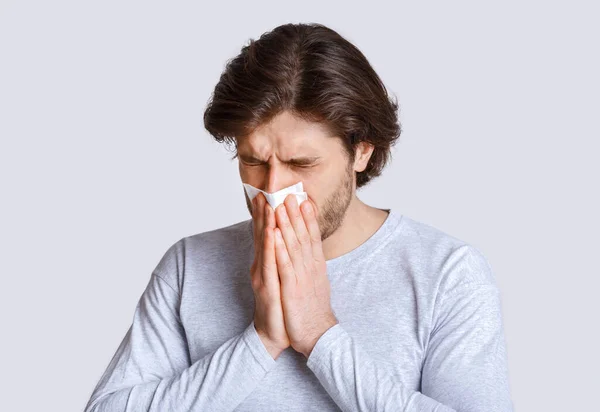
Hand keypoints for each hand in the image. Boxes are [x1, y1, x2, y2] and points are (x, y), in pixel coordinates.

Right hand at [250, 193, 289, 359]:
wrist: (276, 334)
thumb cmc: (281, 304)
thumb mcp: (282, 276)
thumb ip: (281, 257)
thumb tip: (285, 240)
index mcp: (267, 262)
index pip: (266, 233)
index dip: (265, 213)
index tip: (266, 193)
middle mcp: (262, 266)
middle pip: (261, 235)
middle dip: (262, 213)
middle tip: (262, 191)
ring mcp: (263, 276)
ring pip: (264, 245)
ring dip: (266, 223)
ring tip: (268, 204)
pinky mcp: (267, 287)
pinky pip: (270, 263)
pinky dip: (270, 246)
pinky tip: (272, 232)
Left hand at [273, 194, 337, 358]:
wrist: (319, 335)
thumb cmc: (314, 310)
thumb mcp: (316, 283)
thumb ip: (312, 266)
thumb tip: (309, 251)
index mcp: (316, 266)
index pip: (313, 237)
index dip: (308, 217)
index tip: (304, 199)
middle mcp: (311, 268)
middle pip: (303, 236)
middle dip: (296, 214)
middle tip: (290, 194)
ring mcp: (302, 277)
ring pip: (293, 246)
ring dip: (287, 225)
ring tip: (280, 206)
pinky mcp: (292, 289)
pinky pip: (285, 265)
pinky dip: (280, 248)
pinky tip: (275, 235)